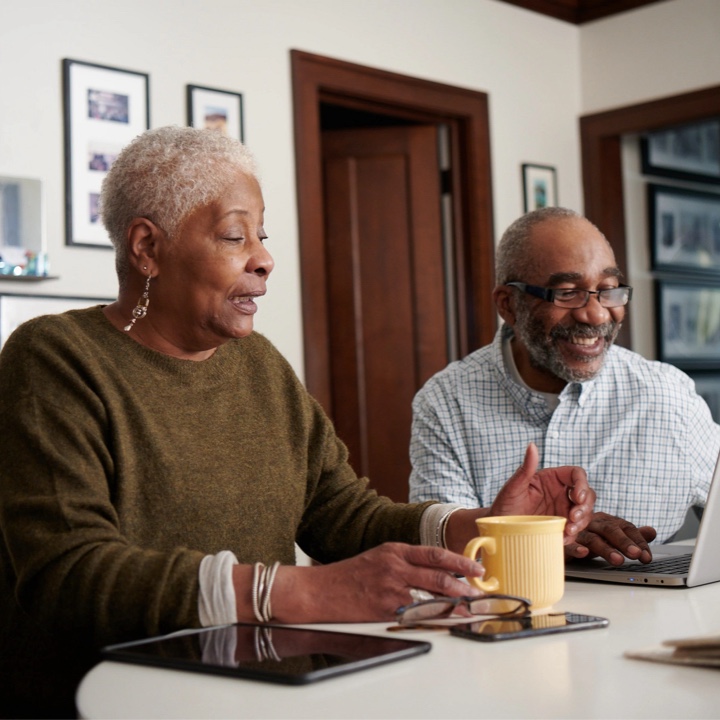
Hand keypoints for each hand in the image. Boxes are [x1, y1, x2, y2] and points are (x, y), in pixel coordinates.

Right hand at [268, 543, 484, 622]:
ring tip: (469, 607)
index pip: (435, 553)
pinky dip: (433, 617)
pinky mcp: (384, 609)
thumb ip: (404, 563)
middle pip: (439, 574)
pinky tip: (444, 620)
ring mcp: (390, 588)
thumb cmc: (349, 576)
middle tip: (479, 591)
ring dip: (454, 602)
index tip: (475, 568)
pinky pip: (416, 614)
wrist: (320, 591)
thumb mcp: (378, 558)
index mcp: (394, 550)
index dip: (459, 561)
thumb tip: (435, 573)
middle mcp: (395, 566)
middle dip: (464, 584)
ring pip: (432, 595)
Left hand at [488, 443, 594, 542]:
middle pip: (586, 494)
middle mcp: (559, 493)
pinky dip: (574, 534)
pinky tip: (564, 537)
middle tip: (574, 517)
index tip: (578, 497)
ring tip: (568, 530)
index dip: (582, 483)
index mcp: (551, 478)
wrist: (498, 529)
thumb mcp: (513, 487)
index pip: (576, 474)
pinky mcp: (561, 526)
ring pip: (585, 512)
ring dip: (582, 522)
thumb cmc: (504, 505)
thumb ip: (525, 468)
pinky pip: (576, 529)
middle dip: (585, 506)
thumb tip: (531, 446)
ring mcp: (561, 510)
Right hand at [565, 512, 655, 564]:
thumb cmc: (589, 535)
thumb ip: (631, 535)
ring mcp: (577, 531)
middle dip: (624, 542)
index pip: (625, 527)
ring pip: (591, 538)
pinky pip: (569, 544)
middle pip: (609, 530)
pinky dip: (576, 549)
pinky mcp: (563, 542)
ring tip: (618, 560)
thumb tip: (652, 532)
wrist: (560, 534)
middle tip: (636, 554)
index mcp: (606, 520)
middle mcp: (592, 523)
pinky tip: (583, 554)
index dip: (637, 540)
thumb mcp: (611, 536)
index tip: (646, 556)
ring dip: (605, 548)